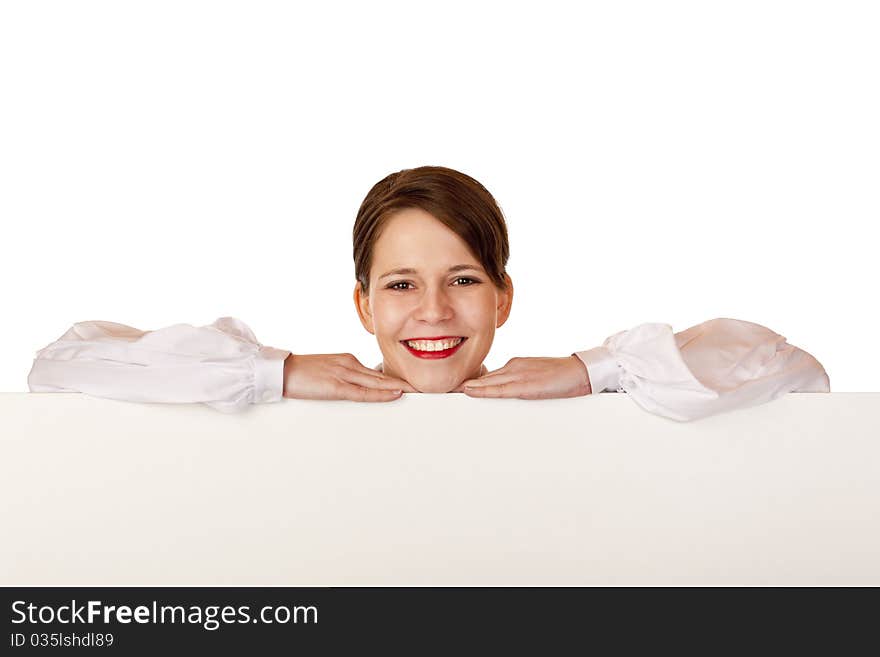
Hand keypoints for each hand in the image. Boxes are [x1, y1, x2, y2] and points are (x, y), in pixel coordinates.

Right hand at [283, 353, 415, 401]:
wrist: (280, 370)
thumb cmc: (300, 374)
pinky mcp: (336, 386)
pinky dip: (382, 394)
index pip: (376, 372)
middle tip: (423, 388)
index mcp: (347, 360)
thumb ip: (342, 379)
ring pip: (377, 383)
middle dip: (404, 383)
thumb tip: (357, 390)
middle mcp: (349, 364)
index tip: (411, 384)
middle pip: (382, 376)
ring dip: (399, 388)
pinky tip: (395, 395)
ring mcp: (343, 374)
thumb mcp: (326, 373)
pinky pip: (364, 392)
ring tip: (418, 392)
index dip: (395, 379)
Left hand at [456, 356, 591, 398]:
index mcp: (515, 365)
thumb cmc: (561, 376)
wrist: (581, 372)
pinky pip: (500, 389)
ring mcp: (519, 374)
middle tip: (445, 390)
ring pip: (488, 382)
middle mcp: (513, 367)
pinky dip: (484, 391)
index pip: (489, 375)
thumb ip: (518, 383)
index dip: (472, 382)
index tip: (455, 387)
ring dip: (469, 387)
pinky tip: (471, 392)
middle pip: (484, 377)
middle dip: (465, 384)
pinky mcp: (526, 384)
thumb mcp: (535, 377)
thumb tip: (501, 392)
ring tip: (450, 392)